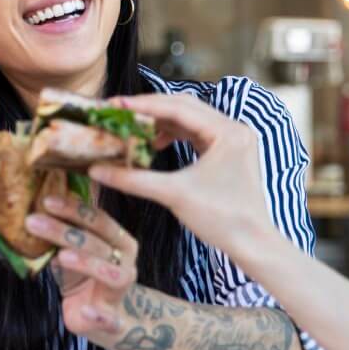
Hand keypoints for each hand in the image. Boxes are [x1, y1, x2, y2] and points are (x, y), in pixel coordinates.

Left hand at [26, 194, 134, 338]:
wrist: (104, 319)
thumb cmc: (86, 278)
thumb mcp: (72, 253)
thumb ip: (61, 236)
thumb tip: (33, 214)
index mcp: (118, 241)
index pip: (98, 219)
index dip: (74, 209)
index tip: (46, 201)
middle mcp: (125, 262)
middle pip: (97, 243)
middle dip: (65, 231)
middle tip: (34, 222)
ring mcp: (122, 291)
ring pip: (112, 274)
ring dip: (87, 263)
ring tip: (61, 257)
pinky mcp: (115, 321)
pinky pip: (111, 318)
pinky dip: (100, 316)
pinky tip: (87, 311)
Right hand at [89, 93, 274, 260]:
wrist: (252, 244)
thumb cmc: (222, 218)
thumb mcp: (173, 194)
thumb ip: (133, 179)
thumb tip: (96, 170)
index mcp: (227, 131)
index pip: (178, 107)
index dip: (143, 105)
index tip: (115, 105)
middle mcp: (233, 129)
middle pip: (184, 107)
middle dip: (150, 109)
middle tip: (119, 112)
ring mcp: (232, 140)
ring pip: (189, 119)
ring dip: (160, 122)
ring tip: (134, 129)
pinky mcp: (227, 152)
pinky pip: (195, 134)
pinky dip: (173, 135)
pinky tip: (154, 144)